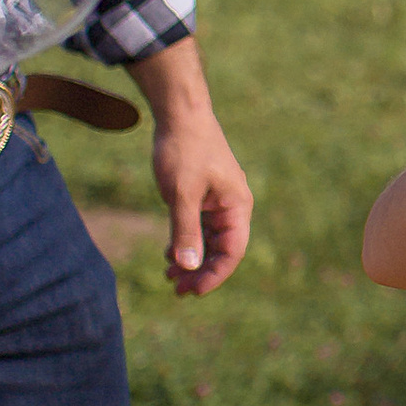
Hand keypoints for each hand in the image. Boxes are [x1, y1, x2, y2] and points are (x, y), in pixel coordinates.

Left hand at [129, 37, 255, 294]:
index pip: (232, 252)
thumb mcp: (182, 193)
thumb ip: (185, 231)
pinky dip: (186, 243)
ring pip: (209, 242)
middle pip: (221, 251)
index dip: (215, 275)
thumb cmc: (184, 149)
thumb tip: (188, 267)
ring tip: (170, 279)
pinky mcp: (203, 196)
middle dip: (200, 272)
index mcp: (237, 206)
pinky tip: (169, 256)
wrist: (179, 114)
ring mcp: (218, 202)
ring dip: (192, 261)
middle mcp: (232, 206)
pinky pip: (199, 228)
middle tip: (176, 290)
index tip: (193, 291)